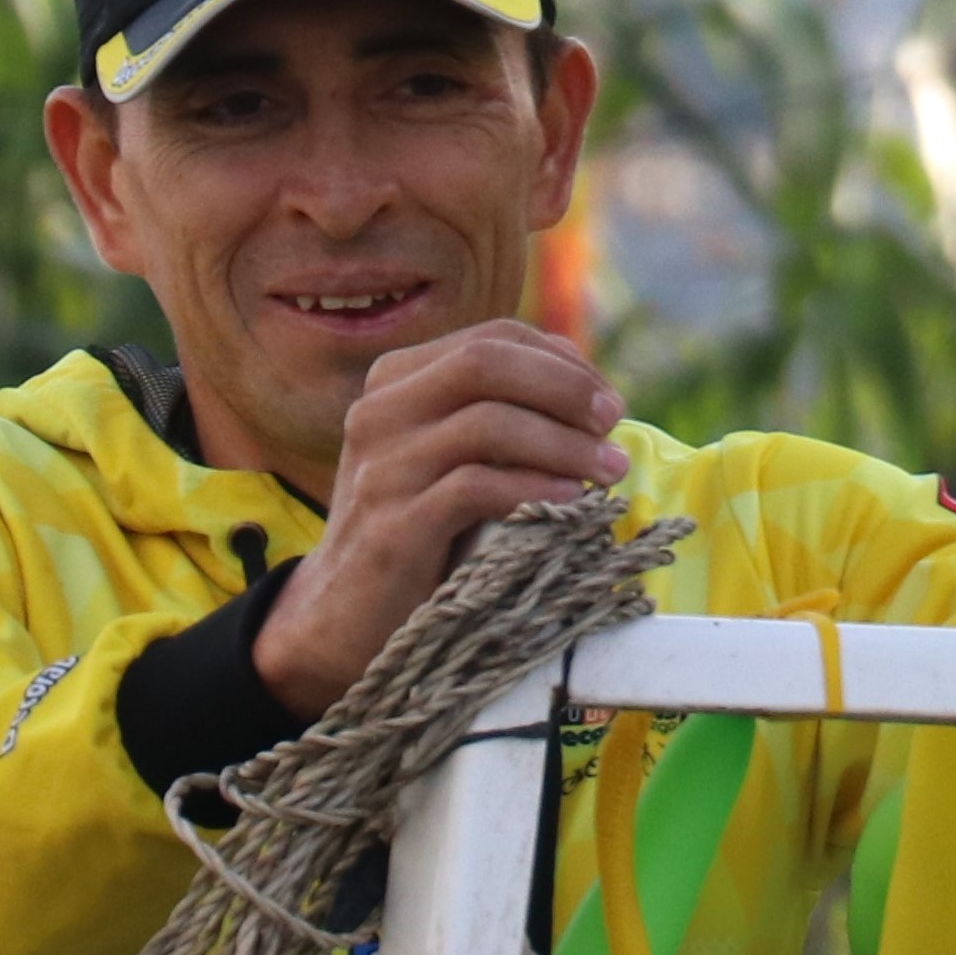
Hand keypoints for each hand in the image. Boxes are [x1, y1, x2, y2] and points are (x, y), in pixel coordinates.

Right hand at [250, 320, 629, 717]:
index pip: (492, 338)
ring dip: (562, 443)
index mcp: (395, 382)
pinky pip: (474, 487)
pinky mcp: (391, 525)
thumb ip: (498, 415)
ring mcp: (380, 467)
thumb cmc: (418, 532)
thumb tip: (589, 390)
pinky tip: (572, 504)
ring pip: (486, 422)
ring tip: (608, 471)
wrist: (342, 616)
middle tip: (613, 423)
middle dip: (564, 388)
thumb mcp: (450, 458)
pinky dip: (534, 489)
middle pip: (486, 363)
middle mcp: (380, 411)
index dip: (561, 362)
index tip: (606, 402)